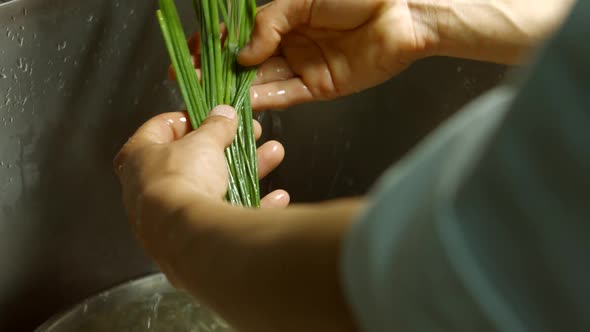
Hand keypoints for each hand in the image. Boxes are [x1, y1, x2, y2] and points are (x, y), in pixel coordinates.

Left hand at [114, 106, 288, 280]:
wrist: (188, 236)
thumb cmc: (183, 178)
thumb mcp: (204, 142)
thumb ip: (215, 126)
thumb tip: (223, 112)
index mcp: (139, 158)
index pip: (159, 128)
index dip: (189, 117)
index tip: (213, 113)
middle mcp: (149, 189)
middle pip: (193, 159)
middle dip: (227, 145)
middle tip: (250, 132)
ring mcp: (172, 217)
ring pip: (214, 187)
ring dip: (247, 170)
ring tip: (273, 154)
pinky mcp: (195, 239)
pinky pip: (225, 217)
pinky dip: (251, 206)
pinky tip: (277, 198)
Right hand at [182, 0, 431, 110]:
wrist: (404, 12)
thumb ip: (270, 22)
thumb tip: (242, 51)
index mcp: (285, 19)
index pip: (242, 34)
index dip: (216, 43)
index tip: (189, 52)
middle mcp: (291, 45)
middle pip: (249, 62)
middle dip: (220, 70)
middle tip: (192, 79)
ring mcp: (304, 68)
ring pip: (264, 81)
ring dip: (238, 88)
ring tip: (212, 93)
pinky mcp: (320, 88)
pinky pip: (287, 95)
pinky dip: (266, 98)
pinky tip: (245, 100)